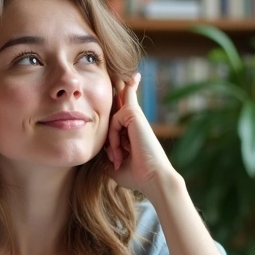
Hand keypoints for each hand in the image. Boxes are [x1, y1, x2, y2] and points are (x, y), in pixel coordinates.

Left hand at [106, 72, 174, 191]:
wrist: (154, 179)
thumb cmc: (138, 176)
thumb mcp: (116, 167)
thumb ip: (107, 156)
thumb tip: (99, 151)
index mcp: (135, 133)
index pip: (126, 113)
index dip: (126, 99)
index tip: (131, 84)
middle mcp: (137, 123)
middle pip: (127, 100)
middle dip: (128, 87)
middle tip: (135, 75)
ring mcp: (137, 119)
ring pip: (113, 119)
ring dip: (112, 142)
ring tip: (118, 159)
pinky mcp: (135, 115)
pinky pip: (115, 120)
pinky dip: (114, 138)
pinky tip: (120, 151)